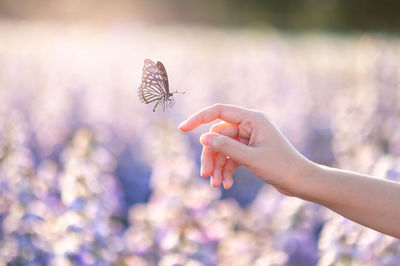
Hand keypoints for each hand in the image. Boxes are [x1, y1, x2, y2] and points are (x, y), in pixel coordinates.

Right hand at [179, 104, 313, 194]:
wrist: (300, 182)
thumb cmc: (280, 167)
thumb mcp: (250, 157)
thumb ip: (225, 146)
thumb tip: (202, 137)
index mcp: (252, 119)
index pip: (219, 111)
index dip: (199, 118)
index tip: (183, 128)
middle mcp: (249, 125)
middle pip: (218, 136)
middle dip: (210, 156)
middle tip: (205, 175)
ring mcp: (249, 138)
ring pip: (223, 148)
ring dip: (217, 166)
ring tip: (215, 185)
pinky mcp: (249, 150)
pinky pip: (230, 157)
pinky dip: (226, 170)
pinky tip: (226, 184)